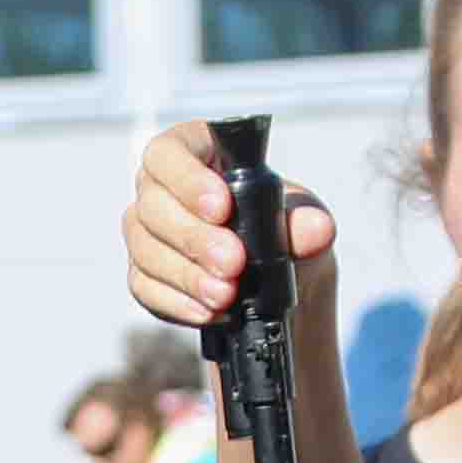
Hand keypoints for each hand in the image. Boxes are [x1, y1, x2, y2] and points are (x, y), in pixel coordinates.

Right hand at [121, 119, 341, 337]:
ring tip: (226, 294)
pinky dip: (177, 302)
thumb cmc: (282, 227)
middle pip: (152, 205)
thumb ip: (306, 219)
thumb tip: (317, 229)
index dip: (187, 178)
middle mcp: (160, 188)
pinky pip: (145, 287)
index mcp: (195, 152)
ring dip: (186, 275)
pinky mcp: (144, 274)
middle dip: (193, 238)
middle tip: (233, 263)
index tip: (221, 207)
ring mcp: (146, 232)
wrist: (280, 275)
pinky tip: (208, 311)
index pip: (169, 152)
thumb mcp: (302, 217)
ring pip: (145, 248)